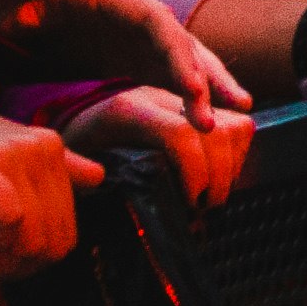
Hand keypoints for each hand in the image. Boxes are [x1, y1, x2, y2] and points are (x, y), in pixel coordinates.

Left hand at [0, 0, 252, 124]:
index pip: (155, 22)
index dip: (176, 51)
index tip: (191, 86)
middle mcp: (130, 14)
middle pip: (180, 41)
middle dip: (207, 72)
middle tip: (233, 107)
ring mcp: (131, 38)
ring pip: (182, 59)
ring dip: (209, 84)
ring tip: (240, 113)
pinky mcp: (127, 59)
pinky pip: (166, 77)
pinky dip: (189, 96)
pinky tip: (206, 119)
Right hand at [0, 110, 97, 284]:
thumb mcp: (1, 151)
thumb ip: (49, 167)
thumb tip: (96, 178)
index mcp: (48, 146)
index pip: (68, 223)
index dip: (40, 255)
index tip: (9, 266)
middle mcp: (37, 146)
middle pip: (56, 233)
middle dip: (23, 263)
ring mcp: (10, 153)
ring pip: (35, 232)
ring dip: (5, 262)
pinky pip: (8, 221)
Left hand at [70, 82, 256, 211]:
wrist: (76, 124)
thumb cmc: (71, 149)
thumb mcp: (69, 161)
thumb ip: (82, 173)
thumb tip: (106, 188)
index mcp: (127, 111)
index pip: (180, 134)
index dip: (196, 171)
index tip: (191, 203)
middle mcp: (160, 98)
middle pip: (216, 129)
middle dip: (220, 175)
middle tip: (206, 207)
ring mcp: (182, 101)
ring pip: (233, 123)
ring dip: (233, 164)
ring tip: (214, 195)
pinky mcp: (195, 110)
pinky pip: (234, 123)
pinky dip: (236, 153)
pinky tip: (219, 177)